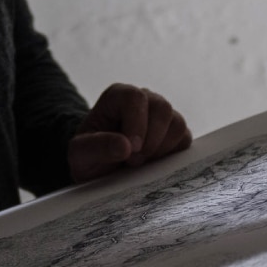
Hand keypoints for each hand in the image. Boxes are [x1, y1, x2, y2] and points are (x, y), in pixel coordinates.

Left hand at [68, 83, 191, 182]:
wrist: (99, 170)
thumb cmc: (88, 156)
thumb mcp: (81, 154)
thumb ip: (97, 147)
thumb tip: (126, 146)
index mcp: (117, 96)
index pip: (135, 97)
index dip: (136, 123)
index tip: (130, 149)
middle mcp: (143, 100)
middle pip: (161, 108)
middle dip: (151, 140)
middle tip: (133, 161)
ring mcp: (161, 115)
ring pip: (177, 123)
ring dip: (161, 148)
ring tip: (141, 162)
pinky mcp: (174, 133)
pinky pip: (185, 139)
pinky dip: (172, 155)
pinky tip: (153, 164)